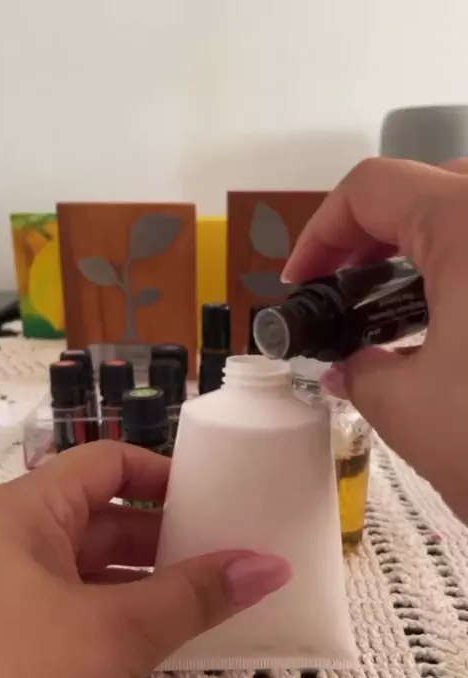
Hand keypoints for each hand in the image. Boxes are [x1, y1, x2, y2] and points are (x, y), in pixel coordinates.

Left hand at [0, 441, 289, 677]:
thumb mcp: (112, 636)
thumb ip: (193, 596)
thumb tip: (269, 566)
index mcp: (20, 516)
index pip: (103, 464)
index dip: (162, 474)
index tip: (217, 502)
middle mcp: (12, 548)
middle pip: (104, 517)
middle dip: (169, 534)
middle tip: (232, 551)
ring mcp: (15, 600)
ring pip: (97, 570)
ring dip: (155, 581)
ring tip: (219, 592)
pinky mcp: (22, 647)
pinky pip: (87, 612)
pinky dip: (131, 618)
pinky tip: (177, 633)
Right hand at [282, 156, 467, 520]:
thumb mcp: (409, 410)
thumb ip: (360, 374)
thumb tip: (348, 368)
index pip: (373, 188)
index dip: (321, 231)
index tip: (304, 280)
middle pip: (429, 189)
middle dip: (374, 237)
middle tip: (346, 291)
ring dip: (425, 256)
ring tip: (394, 315)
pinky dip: (466, 281)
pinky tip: (452, 330)